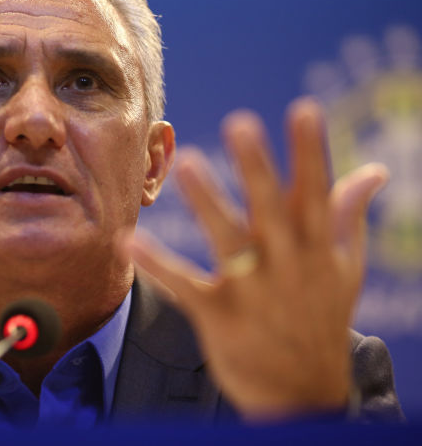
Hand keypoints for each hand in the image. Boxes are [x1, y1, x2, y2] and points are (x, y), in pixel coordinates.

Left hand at [121, 98, 387, 420]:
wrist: (302, 395)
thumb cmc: (320, 319)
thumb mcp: (345, 269)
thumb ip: (350, 216)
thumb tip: (372, 169)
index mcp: (317, 250)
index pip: (316, 194)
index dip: (311, 152)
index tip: (304, 109)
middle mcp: (287, 266)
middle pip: (271, 210)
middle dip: (257, 167)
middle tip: (241, 123)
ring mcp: (253, 292)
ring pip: (229, 241)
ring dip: (209, 203)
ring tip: (187, 164)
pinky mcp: (220, 316)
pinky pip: (185, 286)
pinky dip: (159, 265)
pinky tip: (130, 242)